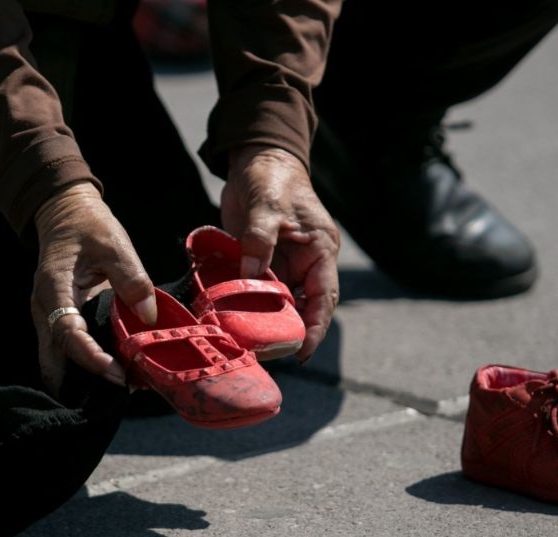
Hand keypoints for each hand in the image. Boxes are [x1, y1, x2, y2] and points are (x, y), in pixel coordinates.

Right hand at [32, 181, 157, 393]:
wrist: (65, 215)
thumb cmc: (89, 226)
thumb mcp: (115, 244)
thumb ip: (132, 279)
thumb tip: (149, 317)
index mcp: (54, 286)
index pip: (67, 331)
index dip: (90, 356)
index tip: (116, 371)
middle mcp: (45, 307)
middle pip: (57, 355)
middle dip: (87, 378)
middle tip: (126, 387)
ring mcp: (48, 316)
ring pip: (59, 358)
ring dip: (86, 376)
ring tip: (126, 383)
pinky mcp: (58, 320)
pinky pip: (67, 349)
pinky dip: (87, 364)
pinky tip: (116, 370)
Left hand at [221, 145, 339, 361]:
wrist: (256, 160)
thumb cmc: (271, 178)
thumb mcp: (265, 206)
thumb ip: (258, 239)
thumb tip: (250, 276)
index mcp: (320, 250)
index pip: (325, 297)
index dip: (315, 327)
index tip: (301, 351)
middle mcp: (306, 263)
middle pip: (304, 307)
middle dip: (289, 332)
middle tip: (266, 354)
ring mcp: (284, 264)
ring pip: (280, 303)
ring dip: (266, 322)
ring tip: (248, 346)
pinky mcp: (262, 262)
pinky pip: (258, 290)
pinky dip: (248, 306)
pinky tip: (232, 321)